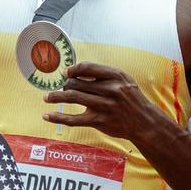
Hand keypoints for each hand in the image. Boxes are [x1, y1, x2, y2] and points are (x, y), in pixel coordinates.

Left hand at [41, 62, 156, 139]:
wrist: (144, 122)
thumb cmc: (131, 99)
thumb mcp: (124, 80)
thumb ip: (103, 74)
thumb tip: (77, 71)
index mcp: (115, 76)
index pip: (87, 67)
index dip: (73, 69)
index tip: (66, 73)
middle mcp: (110, 89)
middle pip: (77, 82)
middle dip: (65, 84)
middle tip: (61, 87)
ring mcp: (104, 106)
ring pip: (73, 97)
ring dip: (56, 97)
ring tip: (46, 97)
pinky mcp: (99, 121)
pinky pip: (74, 119)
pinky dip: (58, 117)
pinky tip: (48, 115)